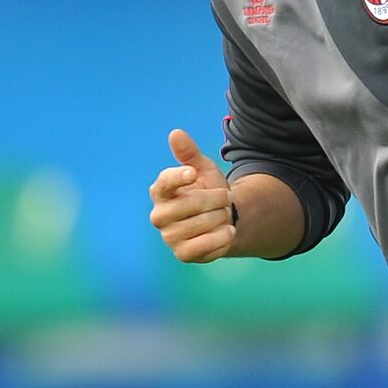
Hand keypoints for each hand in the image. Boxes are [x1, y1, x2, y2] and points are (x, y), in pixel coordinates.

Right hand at [148, 128, 235, 262]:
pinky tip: (228, 230)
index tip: (192, 172)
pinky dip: (221, 237)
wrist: (224, 217)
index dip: (177, 177)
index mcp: (162, 192)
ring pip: (200, 225)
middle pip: (188, 205)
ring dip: (220, 217)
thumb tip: (175, 133)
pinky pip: (204, 246)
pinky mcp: (182, 254)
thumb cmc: (208, 190)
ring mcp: (169, 236)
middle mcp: (160, 215)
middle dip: (214, 199)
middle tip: (224, 197)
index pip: (163, 184)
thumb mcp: (203, 169)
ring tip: (224, 213)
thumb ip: (189, 153)